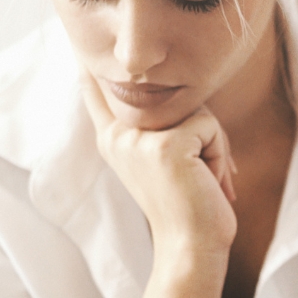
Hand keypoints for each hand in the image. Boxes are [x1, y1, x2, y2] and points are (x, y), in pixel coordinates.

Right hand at [79, 71, 239, 258]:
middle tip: (204, 176)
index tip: (77, 50)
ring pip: (197, 113)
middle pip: (174, 99)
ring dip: (214, 148)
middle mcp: (119, 136)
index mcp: (113, 140)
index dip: (90, 70)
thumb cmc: (188, 208)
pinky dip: (220, 156)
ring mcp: (140, 139)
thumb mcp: (163, 162)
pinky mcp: (167, 145)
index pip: (97, 94)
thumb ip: (159, 130)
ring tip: (204, 181)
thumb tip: (179, 93)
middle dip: (202, 134)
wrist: (191, 248)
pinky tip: (209, 182)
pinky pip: (211, 128)